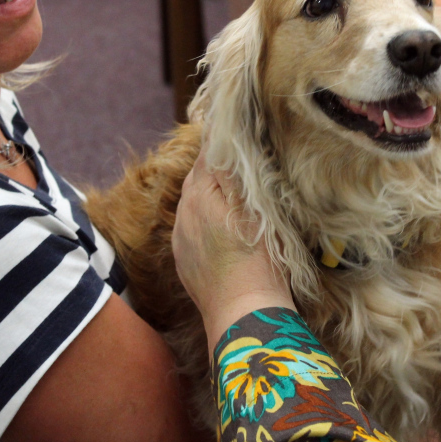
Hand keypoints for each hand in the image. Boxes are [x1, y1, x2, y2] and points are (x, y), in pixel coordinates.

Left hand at [172, 148, 295, 351]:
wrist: (244, 313)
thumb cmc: (258, 260)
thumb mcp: (254, 209)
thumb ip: (234, 173)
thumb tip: (222, 140)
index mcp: (200, 194)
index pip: (207, 155)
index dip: (221, 141)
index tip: (233, 128)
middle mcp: (184, 213)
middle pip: (199, 178)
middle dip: (215, 168)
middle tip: (237, 157)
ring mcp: (182, 240)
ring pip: (194, 205)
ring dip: (211, 196)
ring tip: (233, 194)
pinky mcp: (185, 262)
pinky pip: (193, 230)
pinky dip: (207, 222)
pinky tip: (224, 229)